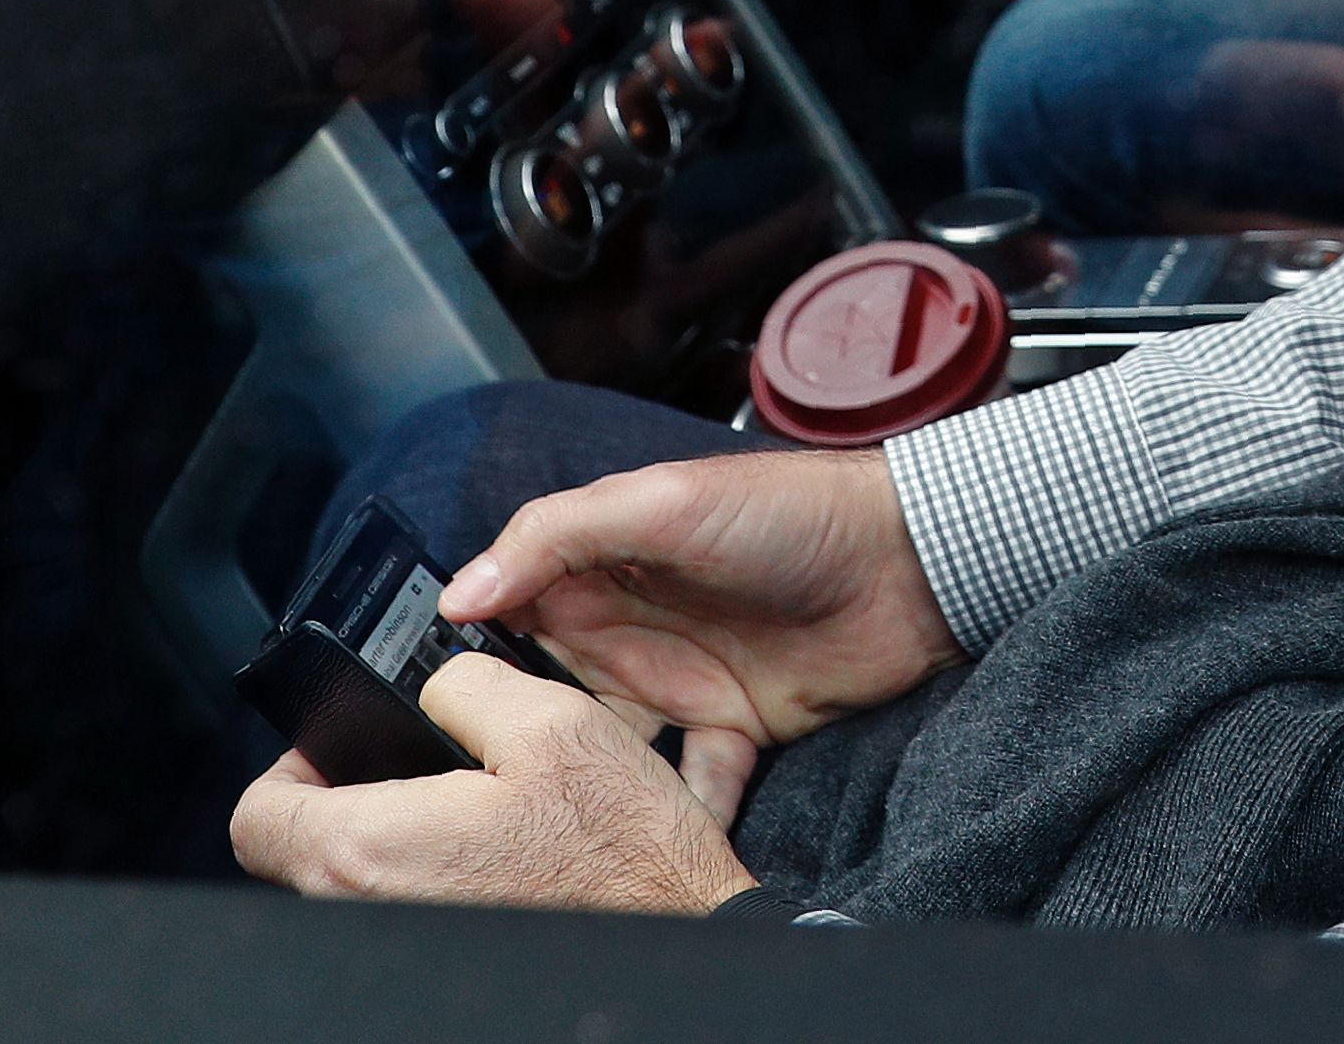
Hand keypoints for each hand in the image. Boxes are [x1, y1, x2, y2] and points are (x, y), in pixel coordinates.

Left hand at [229, 654, 756, 913]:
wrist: (682, 937)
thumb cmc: (625, 852)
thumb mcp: (551, 722)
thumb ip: (465, 684)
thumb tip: (435, 686)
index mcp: (374, 851)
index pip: (257, 820)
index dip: (288, 769)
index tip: (333, 749)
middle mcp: (374, 912)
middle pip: (298, 854)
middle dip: (339, 800)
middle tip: (404, 766)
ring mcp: (407, 942)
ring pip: (350, 886)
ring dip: (385, 839)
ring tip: (453, 805)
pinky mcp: (446, 956)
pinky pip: (399, 910)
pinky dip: (425, 876)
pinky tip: (485, 851)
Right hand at [435, 448, 955, 826]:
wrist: (909, 564)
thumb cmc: (789, 511)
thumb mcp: (660, 500)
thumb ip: (556, 535)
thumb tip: (461, 591)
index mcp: (600, 564)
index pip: (513, 613)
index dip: (473, 658)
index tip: (433, 712)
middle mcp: (631, 627)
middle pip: (553, 698)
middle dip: (524, 744)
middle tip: (490, 794)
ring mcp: (682, 682)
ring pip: (614, 753)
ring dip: (597, 788)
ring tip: (566, 833)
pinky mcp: (736, 729)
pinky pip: (694, 786)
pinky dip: (682, 817)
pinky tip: (662, 844)